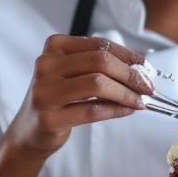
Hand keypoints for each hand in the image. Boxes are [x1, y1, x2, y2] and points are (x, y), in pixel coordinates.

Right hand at [4, 35, 150, 158]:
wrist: (30, 131)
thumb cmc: (58, 99)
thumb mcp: (73, 73)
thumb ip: (99, 66)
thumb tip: (140, 69)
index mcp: (54, 47)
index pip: (99, 45)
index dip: (128, 55)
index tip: (146, 67)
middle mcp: (46, 65)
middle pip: (100, 62)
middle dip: (130, 75)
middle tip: (147, 87)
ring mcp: (45, 92)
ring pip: (98, 85)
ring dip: (126, 93)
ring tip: (139, 101)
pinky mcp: (49, 118)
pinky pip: (92, 111)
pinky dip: (115, 110)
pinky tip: (127, 110)